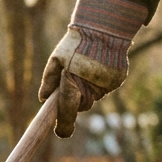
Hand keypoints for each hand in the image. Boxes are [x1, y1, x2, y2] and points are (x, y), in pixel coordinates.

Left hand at [39, 0, 145, 137]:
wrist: (105, 27)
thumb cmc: (76, 43)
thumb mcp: (56, 58)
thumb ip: (49, 80)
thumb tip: (44, 98)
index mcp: (73, 82)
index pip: (67, 110)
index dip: (64, 125)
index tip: (62, 134)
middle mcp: (91, 87)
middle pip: (81, 106)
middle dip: (75, 101)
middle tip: (73, 83)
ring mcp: (106, 85)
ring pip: (93, 97)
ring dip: (87, 90)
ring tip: (85, 69)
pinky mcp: (117, 80)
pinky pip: (104, 89)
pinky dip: (99, 83)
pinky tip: (97, 67)